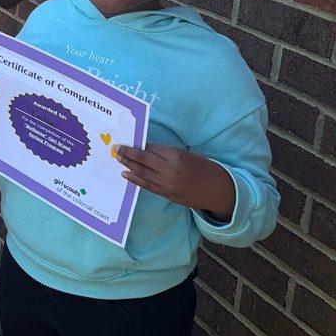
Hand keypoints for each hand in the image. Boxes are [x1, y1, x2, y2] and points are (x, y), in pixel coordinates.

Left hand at [116, 144, 235, 221]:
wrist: (218, 190)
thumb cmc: (204, 168)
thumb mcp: (187, 155)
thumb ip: (167, 153)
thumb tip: (146, 149)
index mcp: (176, 156)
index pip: (151, 149)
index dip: (137, 145)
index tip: (126, 141)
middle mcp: (170, 170)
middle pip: (143, 160)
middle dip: (128, 154)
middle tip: (116, 148)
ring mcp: (167, 184)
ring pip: (142, 174)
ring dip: (128, 166)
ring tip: (118, 159)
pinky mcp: (167, 194)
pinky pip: (147, 186)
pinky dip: (135, 179)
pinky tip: (126, 174)